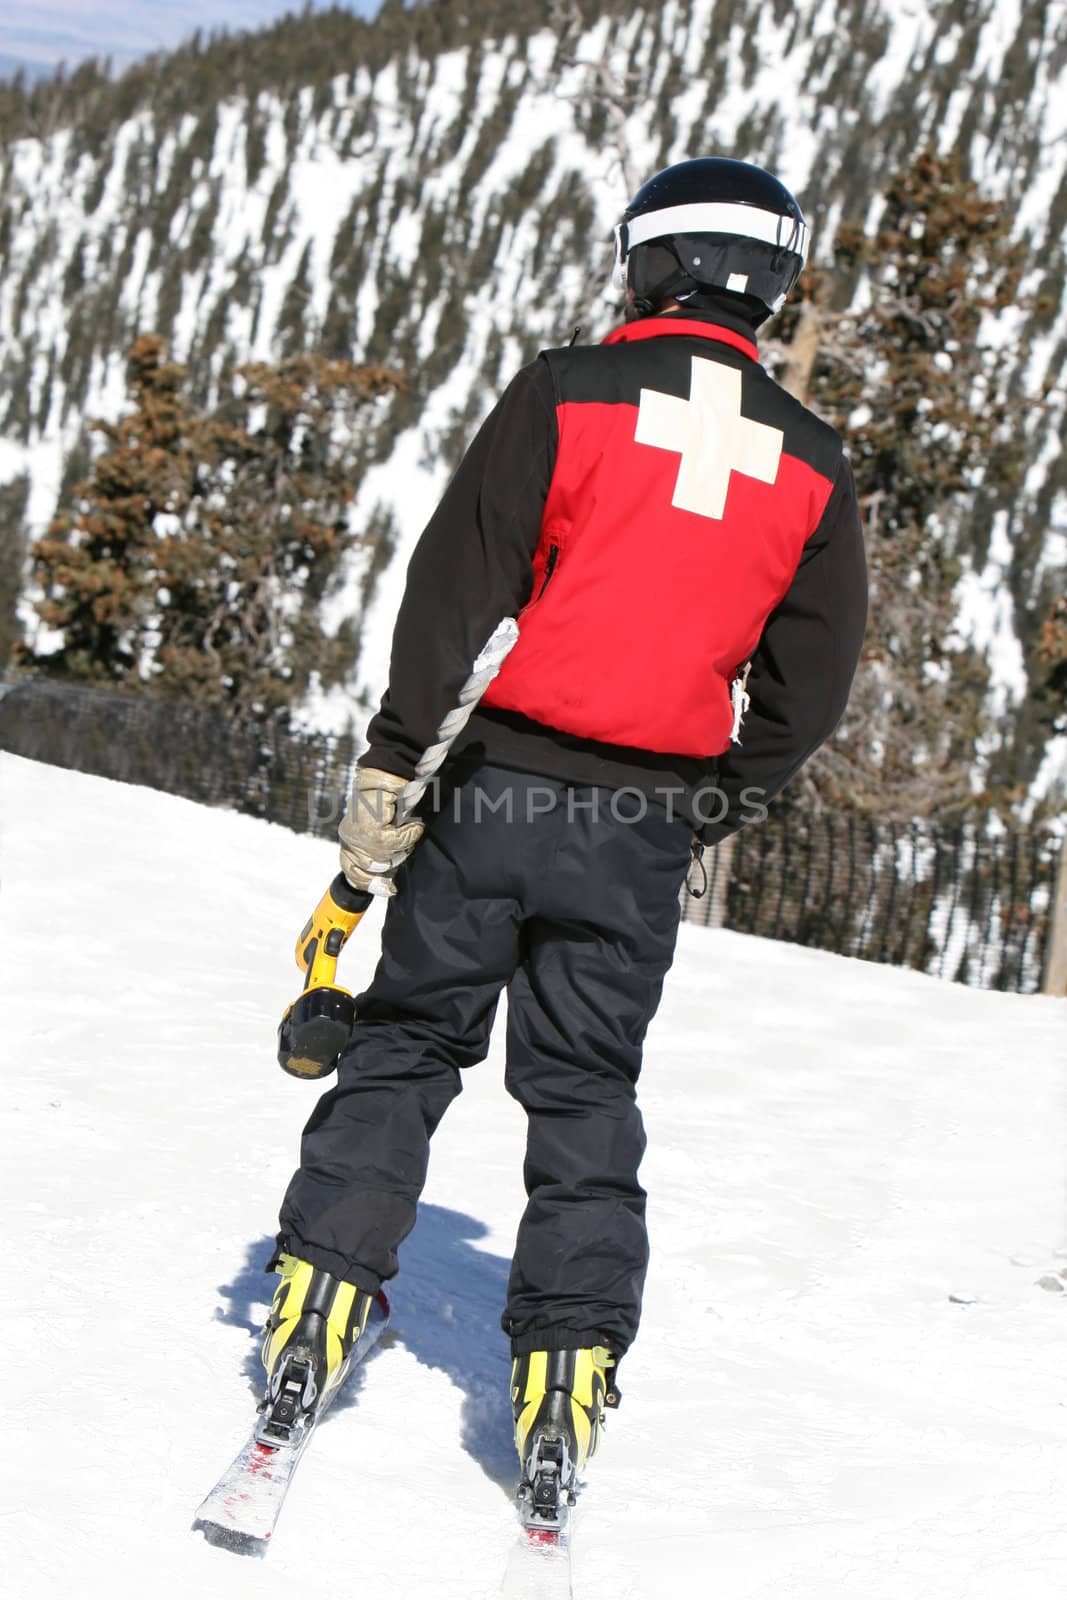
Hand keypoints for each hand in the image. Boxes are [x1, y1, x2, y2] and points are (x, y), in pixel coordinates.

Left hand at [338, 767, 424, 890]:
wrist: (390, 771)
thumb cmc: (392, 798)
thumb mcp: (384, 827)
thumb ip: (383, 847)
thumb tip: (390, 876)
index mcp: (349, 837)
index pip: (351, 870)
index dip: (369, 883)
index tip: (389, 889)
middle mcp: (348, 836)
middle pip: (369, 868)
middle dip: (391, 863)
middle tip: (404, 846)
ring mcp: (357, 832)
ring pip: (383, 856)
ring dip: (401, 844)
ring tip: (407, 828)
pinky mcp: (370, 826)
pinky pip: (393, 842)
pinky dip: (407, 833)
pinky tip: (409, 820)